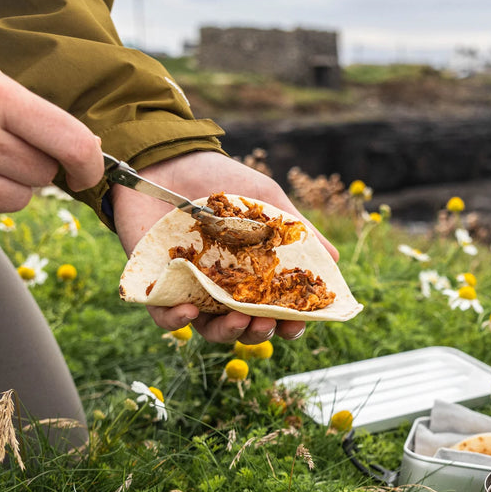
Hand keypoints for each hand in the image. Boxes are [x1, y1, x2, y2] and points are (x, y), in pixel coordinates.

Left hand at [111, 150, 338, 343]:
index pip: (275, 308)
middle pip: (244, 326)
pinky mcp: (156, 283)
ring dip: (226, 333)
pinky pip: (164, 315)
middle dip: (258, 333)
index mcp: (253, 271)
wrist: (166, 157)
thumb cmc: (219, 178)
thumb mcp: (266, 199)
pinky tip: (188, 312)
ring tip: (236, 321)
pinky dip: (176, 321)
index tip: (295, 323)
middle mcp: (224, 285)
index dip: (288, 322)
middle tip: (266, 322)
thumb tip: (335, 259)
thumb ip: (295, 229)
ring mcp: (190, 287)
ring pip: (208, 328)